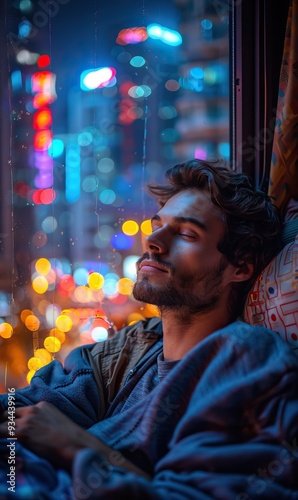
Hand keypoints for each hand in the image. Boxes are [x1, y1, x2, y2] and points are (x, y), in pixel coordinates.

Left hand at [0, 402, 150, 477]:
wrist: (77, 446)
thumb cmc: (70, 441)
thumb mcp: (56, 422)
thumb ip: (42, 422)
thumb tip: (32, 432)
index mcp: (43, 406)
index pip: (17, 410)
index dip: (9, 420)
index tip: (8, 428)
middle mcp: (34, 409)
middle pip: (7, 414)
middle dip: (3, 425)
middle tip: (4, 435)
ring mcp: (28, 419)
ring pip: (2, 425)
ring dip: (2, 433)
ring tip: (4, 442)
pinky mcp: (23, 431)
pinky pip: (1, 433)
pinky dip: (1, 439)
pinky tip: (4, 448)